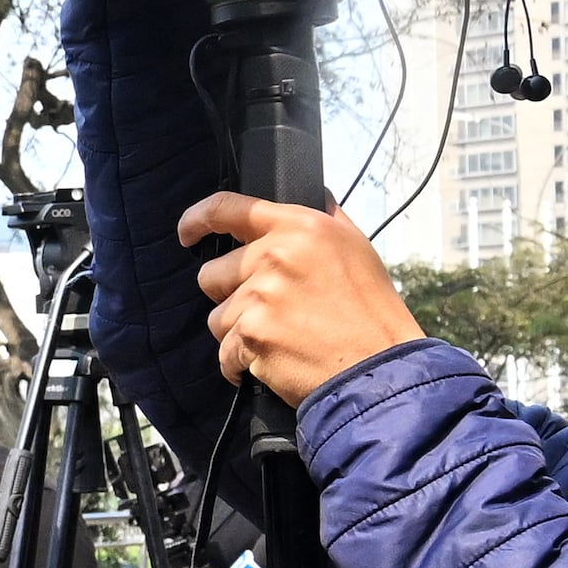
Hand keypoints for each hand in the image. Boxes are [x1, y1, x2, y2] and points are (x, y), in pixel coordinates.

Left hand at [179, 192, 425, 406]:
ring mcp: (261, 295)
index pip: (228, 208)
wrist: (380, 368)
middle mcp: (276, 255)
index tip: (187, 233)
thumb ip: (321, 219)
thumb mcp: (354, 247)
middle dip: (233, 298)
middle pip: (213, 274)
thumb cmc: (370, 312)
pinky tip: (276, 363)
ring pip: (217, 317)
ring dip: (240, 334)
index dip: (197, 219)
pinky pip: (225, 353)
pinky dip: (242, 365)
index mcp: (301, 227)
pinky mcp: (252, 335)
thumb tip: (297, 199)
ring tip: (282, 340)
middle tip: (273, 314)